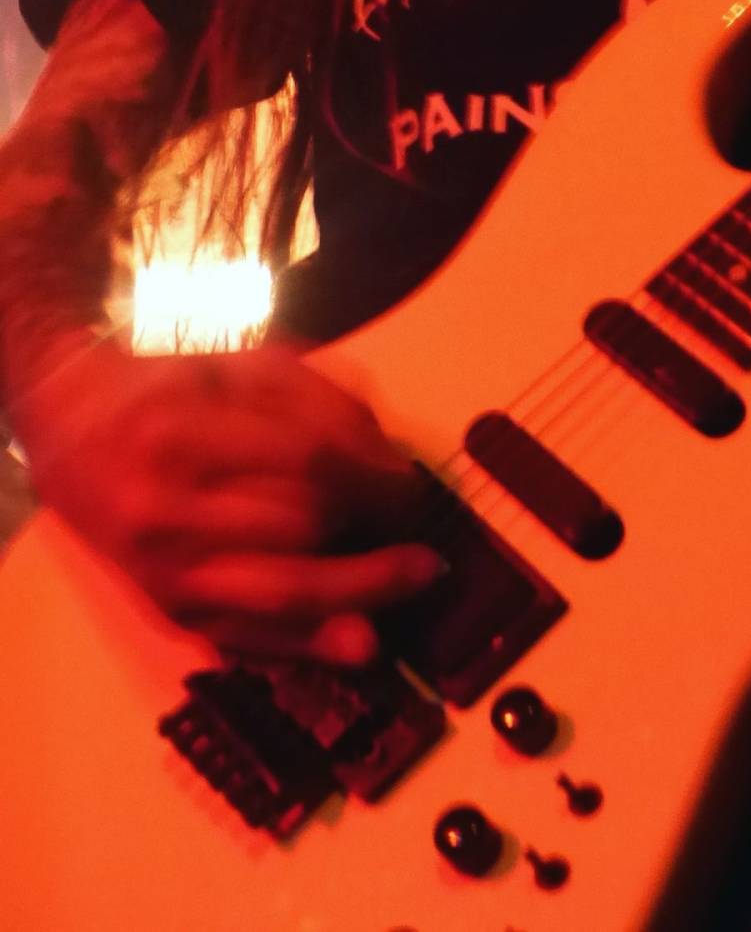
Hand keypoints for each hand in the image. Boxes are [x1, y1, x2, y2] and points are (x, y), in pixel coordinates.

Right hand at [19, 339, 443, 664]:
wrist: (73, 432)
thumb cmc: (171, 391)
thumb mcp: (244, 366)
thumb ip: (320, 401)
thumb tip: (391, 462)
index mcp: (184, 430)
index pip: (306, 458)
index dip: (375, 473)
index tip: (413, 479)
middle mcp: (165, 507)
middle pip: (300, 527)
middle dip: (375, 528)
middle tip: (417, 522)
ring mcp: (163, 568)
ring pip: (281, 591)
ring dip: (362, 588)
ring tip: (416, 577)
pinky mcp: (166, 611)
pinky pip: (247, 637)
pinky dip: (310, 644)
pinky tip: (362, 642)